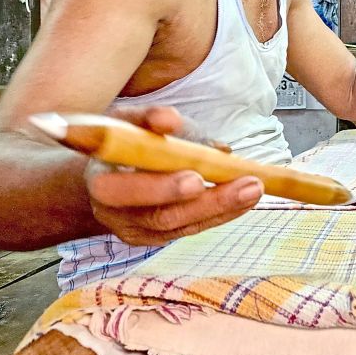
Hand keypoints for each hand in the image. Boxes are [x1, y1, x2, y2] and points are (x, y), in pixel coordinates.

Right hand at [83, 105, 262, 245]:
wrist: (102, 174)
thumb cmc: (118, 142)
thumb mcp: (126, 121)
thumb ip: (147, 118)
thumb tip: (170, 119)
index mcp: (99, 181)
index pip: (120, 191)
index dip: (158, 187)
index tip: (196, 177)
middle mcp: (114, 214)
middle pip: (161, 217)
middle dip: (207, 202)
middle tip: (247, 185)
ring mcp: (137, 230)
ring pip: (182, 225)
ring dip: (224, 207)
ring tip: (256, 187)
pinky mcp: (157, 237)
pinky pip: (192, 227)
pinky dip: (222, 213)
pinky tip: (247, 198)